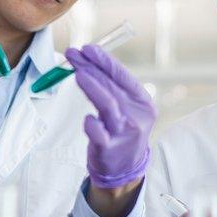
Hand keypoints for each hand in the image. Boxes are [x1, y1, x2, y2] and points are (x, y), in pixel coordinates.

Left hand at [66, 44, 156, 188]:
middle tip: (73, 54)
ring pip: (107, 105)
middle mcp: (136, 116)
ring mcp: (123, 133)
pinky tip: (87, 117)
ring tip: (77, 72)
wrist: (124, 168)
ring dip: (92, 87)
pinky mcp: (109, 148)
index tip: (88, 48)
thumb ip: (113, 88)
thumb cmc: (122, 130)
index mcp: (143, 102)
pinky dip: (91, 123)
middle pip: (112, 86)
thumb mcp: (127, 108)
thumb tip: (88, 60)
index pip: (123, 76)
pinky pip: (97, 132)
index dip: (105, 60)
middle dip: (91, 67)